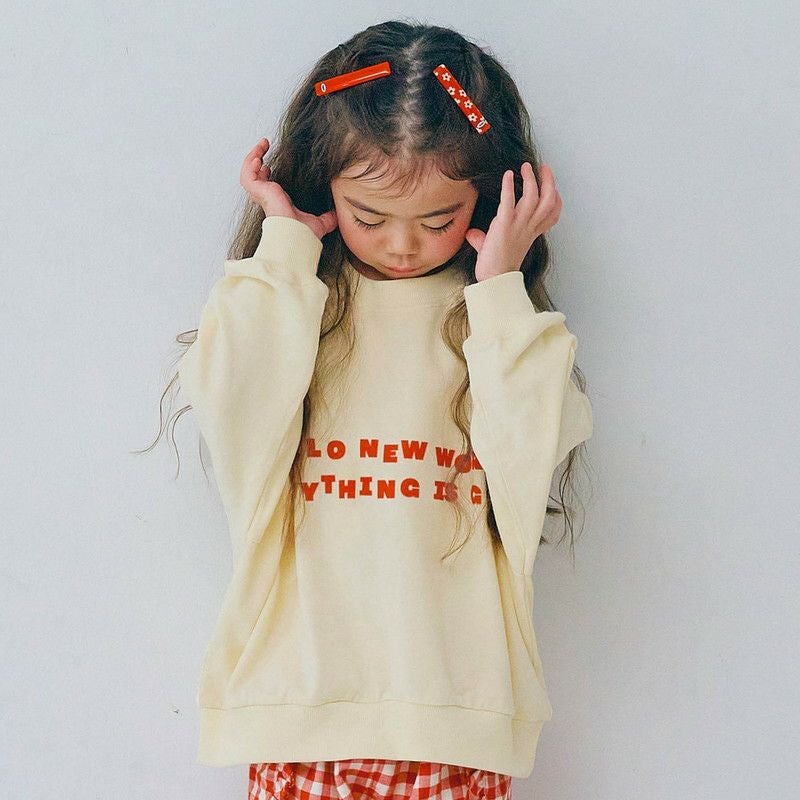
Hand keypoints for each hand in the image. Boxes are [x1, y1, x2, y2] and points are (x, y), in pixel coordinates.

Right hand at [240, 138, 337, 240]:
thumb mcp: (321, 222)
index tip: (270, 166)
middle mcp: (269, 198)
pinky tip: (258, 156)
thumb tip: (338, 213)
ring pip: (249, 174)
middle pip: (256, 177)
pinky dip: (250, 165)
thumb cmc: (305, 234)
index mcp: (280, 203)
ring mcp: (263, 195)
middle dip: (257, 160)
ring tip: (262, 144)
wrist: (297, 236)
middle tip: (264, 146)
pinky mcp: (260, 192)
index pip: (268, 187)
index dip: (266, 175)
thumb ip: (328, 217)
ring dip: (253, 157)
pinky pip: (248, 176)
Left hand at [464, 162, 561, 280]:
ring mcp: (517, 226)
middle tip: (544, 168)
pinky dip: (509, 186)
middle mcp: (528, 228)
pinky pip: (509, 201)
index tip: (554, 189)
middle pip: (548, 200)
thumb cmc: (494, 267)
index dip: (557, 200)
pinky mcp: (504, 225)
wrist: (493, 280)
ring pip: (534, 197)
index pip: (552, 215)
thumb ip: (484, 238)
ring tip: (525, 167)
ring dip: (531, 179)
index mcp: (530, 234)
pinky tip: (508, 174)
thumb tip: (471, 234)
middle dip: (549, 182)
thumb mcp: (492, 249)